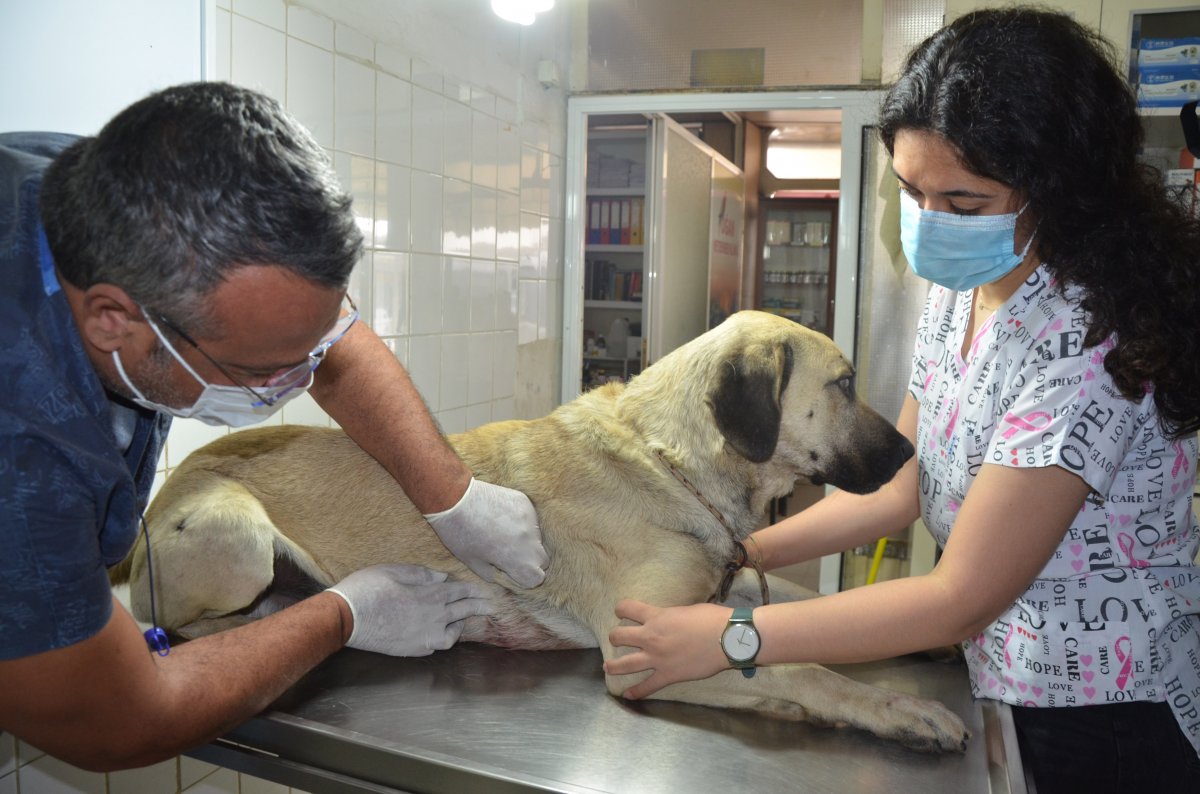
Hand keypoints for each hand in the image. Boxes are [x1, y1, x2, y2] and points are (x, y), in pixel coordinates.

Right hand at [327, 563, 492, 655]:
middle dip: (480, 606)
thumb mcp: (395, 570)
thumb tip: (441, 577)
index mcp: (431, 594)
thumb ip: (422, 574)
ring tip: (462, 620)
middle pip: (464, 611)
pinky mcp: (414, 649)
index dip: (475, 590)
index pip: (462, 591)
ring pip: (453, 633)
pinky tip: (439, 634)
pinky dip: (442, 638)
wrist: (347, 619)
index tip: (485, 590)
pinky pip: (437, 646)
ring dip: (460, 625)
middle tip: (491, 606)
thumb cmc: (368, 589)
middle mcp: (434, 617)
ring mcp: (425, 637)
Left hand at [424, 478, 548, 587]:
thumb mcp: (474, 563)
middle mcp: (530, 540)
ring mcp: (530, 519)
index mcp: (518, 560)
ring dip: (525, 539)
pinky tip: (501, 517)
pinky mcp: (525, 502)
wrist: (455, 499)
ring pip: (536, 537)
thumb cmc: (460, 534)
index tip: (509, 571)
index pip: (537, 578)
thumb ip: (494, 574)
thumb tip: (503, 574)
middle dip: (528, 560)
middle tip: (506, 553)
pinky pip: (530, 518)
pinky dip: (520, 521)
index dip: (524, 578)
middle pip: (542, 559)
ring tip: (501, 532)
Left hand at [604, 600, 731, 698]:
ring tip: (608, 667)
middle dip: (615, 637)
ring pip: (624, 664)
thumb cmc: (712, 619)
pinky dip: (636, 692)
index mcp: (656, 617)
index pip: (627, 608)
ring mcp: (656, 658)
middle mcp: (651, 637)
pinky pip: (646, 686)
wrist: (727, 639)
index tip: (620, 611)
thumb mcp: (685, 610)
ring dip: (613, 666)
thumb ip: (671, 616)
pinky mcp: (667, 676)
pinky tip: (628, 695)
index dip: (621, 608)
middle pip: (619, 636)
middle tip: (617, 639)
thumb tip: (670, 620)